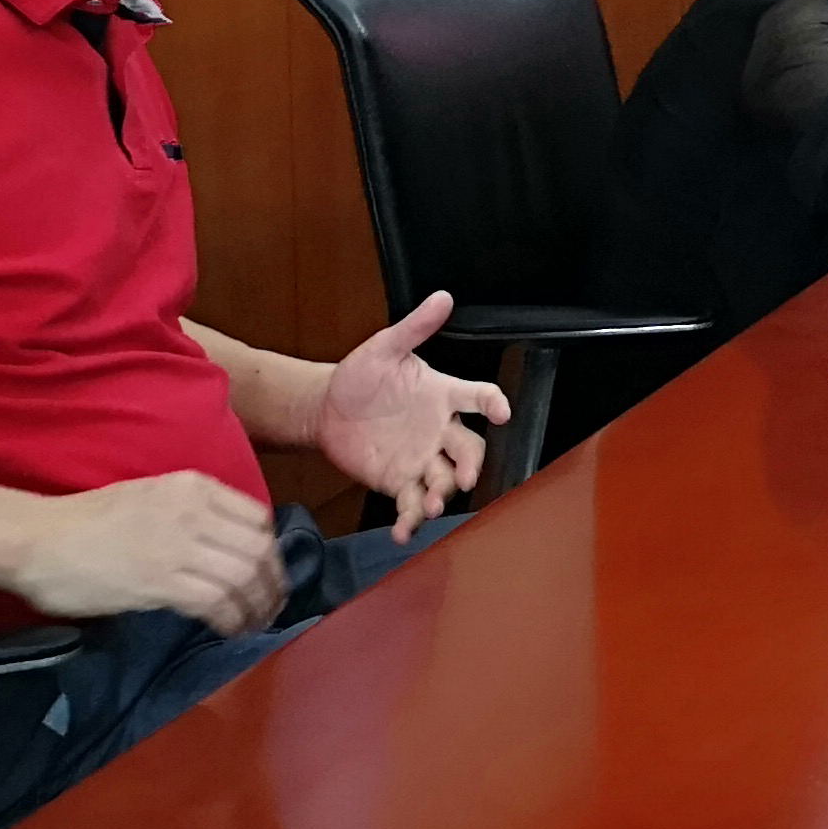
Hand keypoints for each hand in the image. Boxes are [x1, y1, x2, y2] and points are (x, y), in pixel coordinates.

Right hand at [7, 472, 284, 635]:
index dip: (269, 551)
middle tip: (271, 606)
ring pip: (245, 576)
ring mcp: (179, 544)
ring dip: (258, 606)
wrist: (37, 540)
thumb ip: (191, 515)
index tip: (266, 573)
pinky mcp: (162, 579)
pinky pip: (217, 601)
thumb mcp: (151, 499)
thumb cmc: (86, 523)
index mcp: (194, 487)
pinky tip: (230, 630)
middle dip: (272, 582)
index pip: (258, 517)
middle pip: (259, 549)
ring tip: (255, 623)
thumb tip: (221, 549)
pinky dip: (233, 619)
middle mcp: (194, 510)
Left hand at [320, 292, 509, 540]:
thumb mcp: (384, 347)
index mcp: (442, 394)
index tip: (501, 413)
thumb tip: (442, 297)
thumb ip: (414, 327)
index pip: (478, 397)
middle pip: (468, 449)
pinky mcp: (399, 481)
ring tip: (430, 505)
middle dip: (470, 465)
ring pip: (443, 480)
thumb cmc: (360, 376)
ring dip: (441, 495)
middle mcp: (439, 429)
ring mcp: (421, 458)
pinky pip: (411, 503)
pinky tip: (403, 531)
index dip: (493, 403)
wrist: (326, 410)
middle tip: (463, 477)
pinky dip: (410, 520)